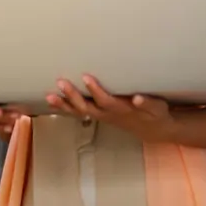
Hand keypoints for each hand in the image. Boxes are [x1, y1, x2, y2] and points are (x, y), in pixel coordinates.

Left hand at [47, 75, 175, 142]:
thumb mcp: (156, 108)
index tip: (86, 76)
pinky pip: (78, 113)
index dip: (95, 90)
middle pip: (87, 107)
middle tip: (60, 82)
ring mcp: (101, 116)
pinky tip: (52, 101)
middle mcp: (108, 114)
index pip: (105, 100)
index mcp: (121, 109)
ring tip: (49, 96)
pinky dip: (65, 108)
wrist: (152, 129)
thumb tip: (137, 98)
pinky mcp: (98, 115)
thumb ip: (146, 102)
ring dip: (64, 105)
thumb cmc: (155, 113)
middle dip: (73, 96)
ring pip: (79, 112)